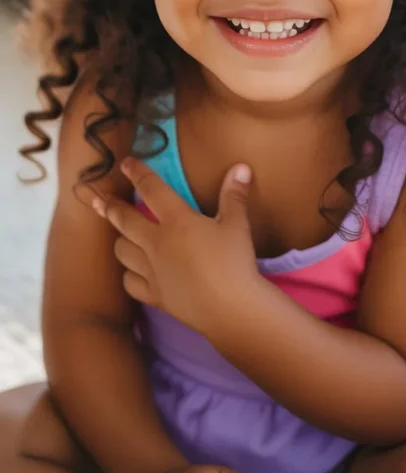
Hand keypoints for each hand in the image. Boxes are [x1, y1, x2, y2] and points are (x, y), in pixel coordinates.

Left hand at [91, 157, 263, 337]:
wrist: (231, 309)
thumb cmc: (235, 262)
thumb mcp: (237, 224)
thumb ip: (234, 194)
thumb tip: (241, 167)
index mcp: (176, 221)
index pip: (151, 189)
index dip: (137, 173)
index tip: (125, 163)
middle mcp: (156, 243)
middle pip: (124, 220)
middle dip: (110, 207)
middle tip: (97, 198)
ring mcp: (152, 271)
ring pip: (122, 251)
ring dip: (121, 240)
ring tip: (122, 235)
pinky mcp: (154, 295)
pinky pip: (130, 282)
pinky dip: (129, 274)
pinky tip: (135, 271)